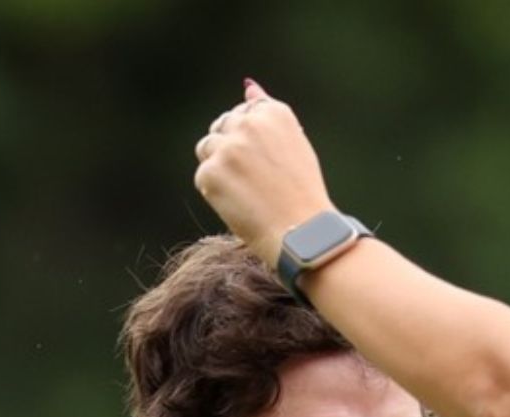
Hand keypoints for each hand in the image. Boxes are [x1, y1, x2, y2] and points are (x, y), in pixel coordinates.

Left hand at [194, 80, 335, 268]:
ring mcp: (228, 147)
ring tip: (248, 194)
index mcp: (274, 114)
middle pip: (222, 126)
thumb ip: (267, 115)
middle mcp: (250, 124)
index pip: (244, 113)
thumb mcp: (294, 147)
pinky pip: (204, 177)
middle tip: (258, 183)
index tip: (266, 165)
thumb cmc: (304, 197)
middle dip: (233, 151)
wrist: (304, 236)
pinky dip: (218, 194)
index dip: (252, 142)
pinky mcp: (211, 172)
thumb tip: (249, 86)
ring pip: (207, 148)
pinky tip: (242, 206)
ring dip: (221, 169)